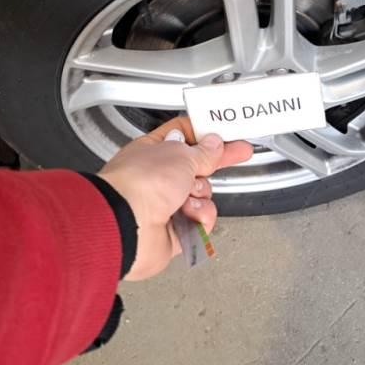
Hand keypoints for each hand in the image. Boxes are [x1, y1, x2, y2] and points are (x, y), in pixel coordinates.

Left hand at [98, 117, 252, 280]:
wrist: (126, 224)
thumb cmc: (139, 184)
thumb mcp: (180, 155)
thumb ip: (202, 151)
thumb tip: (214, 145)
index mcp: (152, 152)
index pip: (184, 137)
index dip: (207, 135)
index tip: (226, 133)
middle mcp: (157, 178)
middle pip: (196, 167)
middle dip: (214, 163)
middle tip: (238, 153)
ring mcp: (165, 205)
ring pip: (203, 195)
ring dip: (202, 194)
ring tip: (188, 195)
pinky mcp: (174, 231)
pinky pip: (201, 220)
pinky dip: (199, 216)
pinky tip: (189, 214)